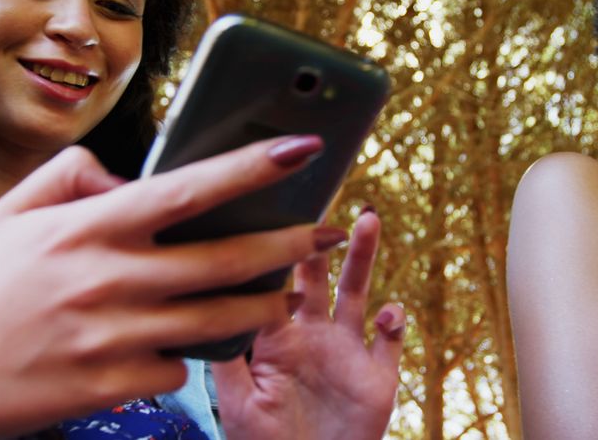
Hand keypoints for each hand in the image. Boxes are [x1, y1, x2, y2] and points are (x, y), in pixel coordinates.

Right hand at [0, 137, 341, 439]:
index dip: (253, 166)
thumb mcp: (10, 216)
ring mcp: (114, 337)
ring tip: (286, 298)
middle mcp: (109, 279)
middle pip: (227, 260)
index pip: (189, 188)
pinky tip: (192, 346)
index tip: (304, 147)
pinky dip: (190, 356)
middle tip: (328, 234)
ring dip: (265, 307)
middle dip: (291, 244)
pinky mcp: (112, 387)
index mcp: (88, 228)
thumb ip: (73, 177)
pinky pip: (178, 369)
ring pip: (220, 322)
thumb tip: (133, 178)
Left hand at [213, 210, 405, 439]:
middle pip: (319, 275)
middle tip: (327, 197)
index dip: (280, 246)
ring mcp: (346, 353)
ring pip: (357, 294)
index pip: (277, 279)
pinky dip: (394, 323)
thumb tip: (203, 304)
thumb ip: (224, 355)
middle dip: (323, 238)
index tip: (279, 208)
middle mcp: (312, 335)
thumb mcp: (235, 400)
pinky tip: (391, 312)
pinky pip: (390, 342)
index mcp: (277, 336)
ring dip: (363, 257)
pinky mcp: (377, 377)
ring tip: (367, 220)